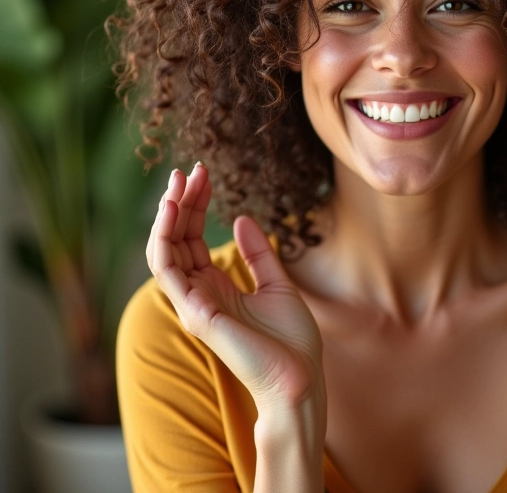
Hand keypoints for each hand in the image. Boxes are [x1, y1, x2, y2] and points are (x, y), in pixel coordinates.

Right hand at [146, 163, 325, 415]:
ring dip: (166, 218)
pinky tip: (175, 213)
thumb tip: (240, 219)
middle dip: (179, 204)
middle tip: (188, 171)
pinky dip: (165, 242)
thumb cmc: (291, 339)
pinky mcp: (197, 315)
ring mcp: (193, 305)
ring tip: (177, 186)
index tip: (203, 174)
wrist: (301, 376)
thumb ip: (258, 254)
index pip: (192, 238)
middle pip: (176, 240)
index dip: (194, 206)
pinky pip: (168, 274)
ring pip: (163, 253)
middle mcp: (198, 293)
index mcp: (215, 286)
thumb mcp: (277, 283)